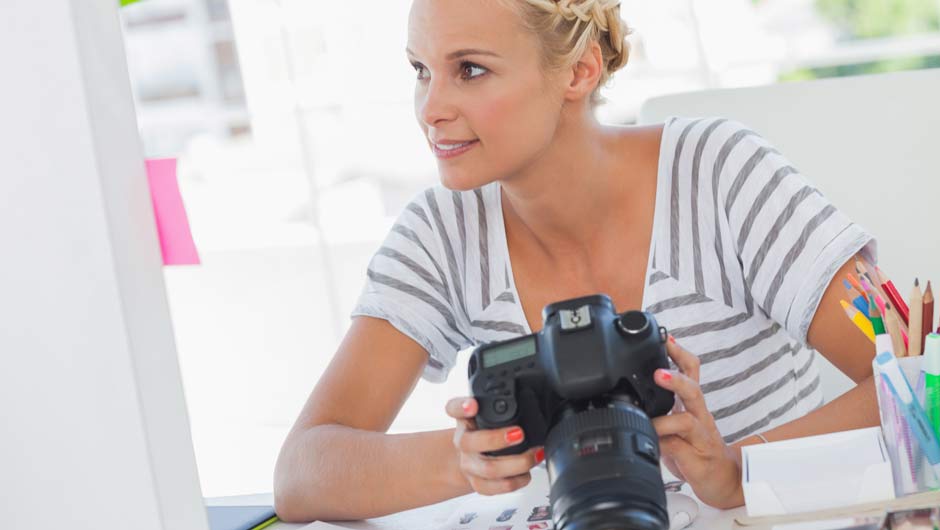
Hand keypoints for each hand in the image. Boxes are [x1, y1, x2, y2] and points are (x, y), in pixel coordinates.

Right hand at [445, 397, 543, 494]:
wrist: (468, 458)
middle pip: (472, 443)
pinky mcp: (479, 484)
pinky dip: (516, 481)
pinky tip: (526, 473)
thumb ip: (495, 403)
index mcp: (464, 420)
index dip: (463, 407)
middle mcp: (463, 442)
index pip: (455, 408)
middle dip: (497, 439)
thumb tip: (524, 394)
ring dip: (517, 463)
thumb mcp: (485, 413)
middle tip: (519, 433)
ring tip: (535, 454)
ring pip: (489, 469)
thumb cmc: (481, 432)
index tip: (473, 405)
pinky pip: (496, 488)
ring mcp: (470, 465)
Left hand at [652, 337, 744, 508]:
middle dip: (677, 378)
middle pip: (694, 390)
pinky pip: (680, 448)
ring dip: (666, 418)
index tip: (666, 337)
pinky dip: (664, 444)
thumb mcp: (674, 423)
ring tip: (651, 419)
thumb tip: (629, 395)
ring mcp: (701, 437)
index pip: (691, 371)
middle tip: (659, 373)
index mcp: (692, 404)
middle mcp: (699, 416)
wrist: (721, 479)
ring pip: (688, 420)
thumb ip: (657, 408)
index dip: (680, 353)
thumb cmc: (693, 448)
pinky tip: (653, 443)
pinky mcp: (698, 457)